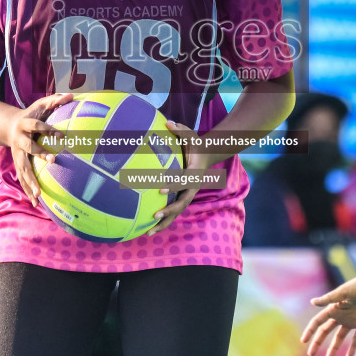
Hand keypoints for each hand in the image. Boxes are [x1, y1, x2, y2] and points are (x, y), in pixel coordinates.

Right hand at [6, 92, 74, 205]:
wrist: (9, 126)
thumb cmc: (31, 115)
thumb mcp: (40, 105)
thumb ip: (55, 100)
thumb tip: (71, 94)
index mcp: (25, 125)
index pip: (38, 126)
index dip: (49, 130)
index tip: (62, 135)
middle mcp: (20, 141)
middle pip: (29, 148)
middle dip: (39, 154)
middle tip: (53, 161)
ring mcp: (17, 154)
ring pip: (23, 169)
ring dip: (30, 182)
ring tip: (38, 195)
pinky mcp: (18, 165)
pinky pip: (23, 179)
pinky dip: (28, 191)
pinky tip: (36, 204)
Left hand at [146, 120, 207, 235]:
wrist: (207, 156)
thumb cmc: (195, 144)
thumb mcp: (191, 135)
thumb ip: (180, 130)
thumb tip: (167, 122)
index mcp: (193, 174)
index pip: (182, 182)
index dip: (172, 186)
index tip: (159, 190)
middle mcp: (191, 188)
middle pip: (181, 204)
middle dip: (168, 211)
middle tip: (154, 215)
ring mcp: (188, 195)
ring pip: (177, 213)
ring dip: (164, 223)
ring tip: (148, 232)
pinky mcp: (182, 198)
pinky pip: (173, 212)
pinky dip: (163, 221)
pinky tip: (148, 228)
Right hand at [301, 272, 355, 355]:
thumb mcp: (343, 292)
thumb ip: (328, 299)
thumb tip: (312, 302)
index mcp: (333, 308)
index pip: (318, 322)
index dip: (310, 331)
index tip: (303, 341)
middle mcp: (340, 315)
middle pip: (326, 331)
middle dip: (317, 342)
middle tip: (311, 354)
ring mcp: (351, 320)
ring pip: (340, 337)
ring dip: (334, 348)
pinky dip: (353, 347)